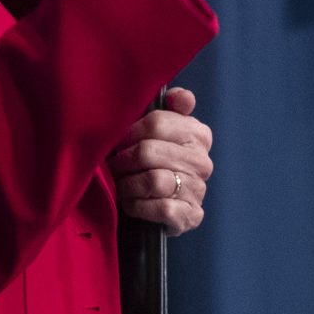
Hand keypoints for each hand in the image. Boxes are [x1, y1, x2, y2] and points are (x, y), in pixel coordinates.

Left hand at [109, 87, 214, 235]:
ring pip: (153, 180)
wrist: (156, 207)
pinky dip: (138, 206)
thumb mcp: (156, 131)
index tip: (116, 140)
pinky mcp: (191, 215)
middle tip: (111, 166)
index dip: (128, 132)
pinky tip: (130, 203)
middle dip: (123, 160)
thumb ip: (167, 107)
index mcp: (197, 133)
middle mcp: (202, 161)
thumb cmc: (152, 161)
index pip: (156, 123)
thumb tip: (182, 97)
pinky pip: (160, 207)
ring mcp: (198, 189)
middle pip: (149, 152)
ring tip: (118, 185)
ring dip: (127, 184)